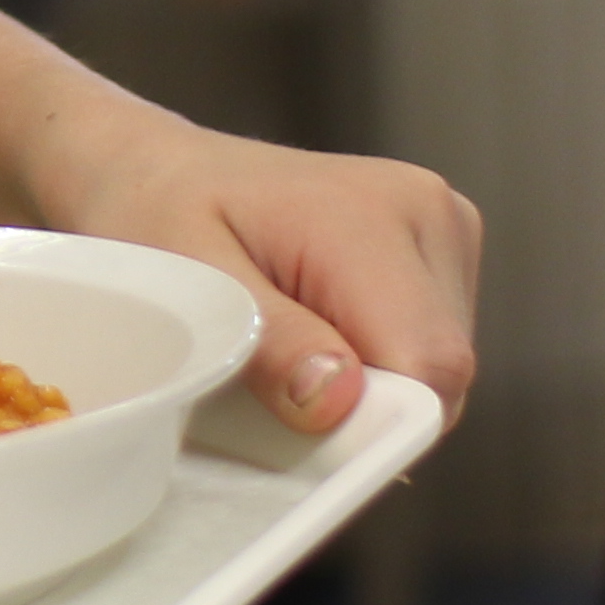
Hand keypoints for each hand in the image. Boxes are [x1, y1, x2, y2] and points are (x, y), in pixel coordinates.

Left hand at [30, 106, 479, 437]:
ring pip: (440, 365)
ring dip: (370, 383)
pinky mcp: (442, 250)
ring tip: (288, 342)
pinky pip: (429, 344)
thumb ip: (269, 344)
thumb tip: (338, 399)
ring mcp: (444, 227)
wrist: (163, 172)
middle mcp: (428, 213)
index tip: (305, 431)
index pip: (430, 363)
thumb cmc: (160, 219)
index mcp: (371, 217)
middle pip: (443, 372)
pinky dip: (376, 360)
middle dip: (367, 404)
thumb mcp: (191, 286)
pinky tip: (315, 328)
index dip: (378, 421)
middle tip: (274, 382)